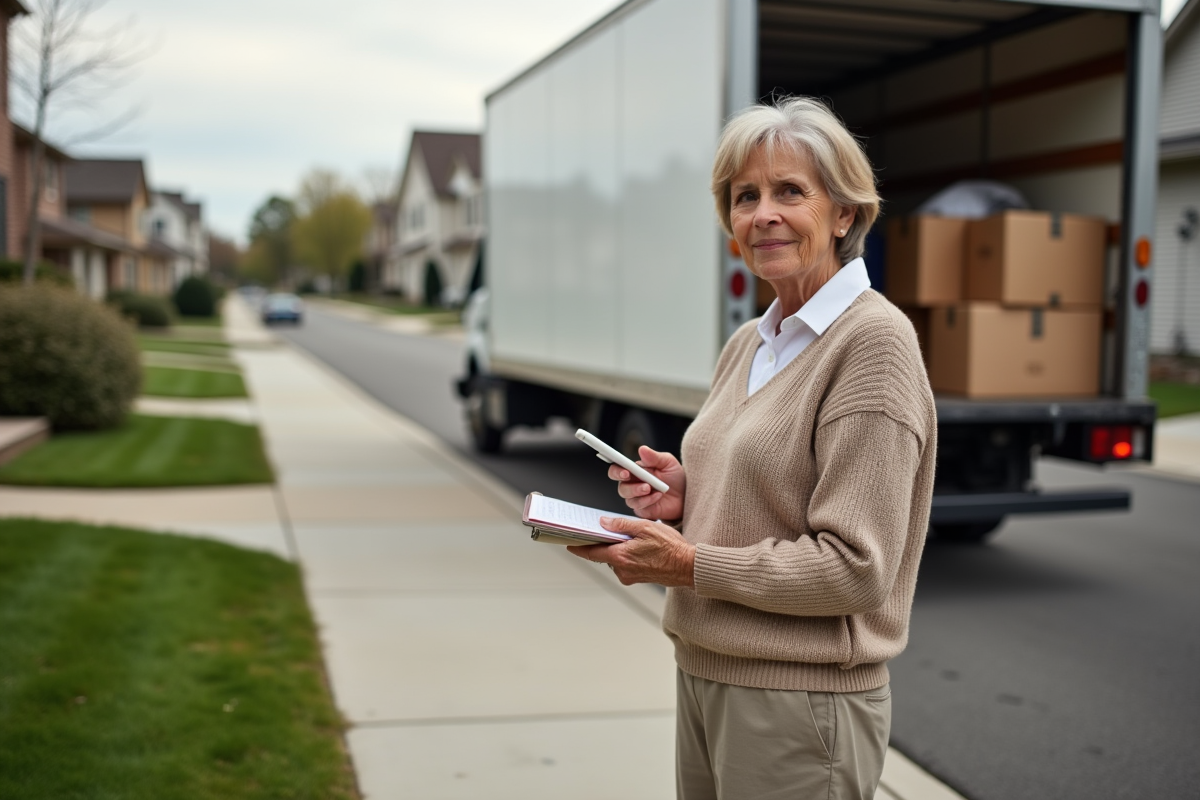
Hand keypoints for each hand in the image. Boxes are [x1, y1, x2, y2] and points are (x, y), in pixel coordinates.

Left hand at [567, 516, 694, 586]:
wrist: (688, 567)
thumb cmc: (671, 548)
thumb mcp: (645, 527)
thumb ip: (621, 524)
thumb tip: (604, 523)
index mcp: (620, 557)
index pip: (591, 553)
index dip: (578, 548)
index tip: (569, 544)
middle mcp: (622, 570)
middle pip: (604, 555)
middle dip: (606, 542)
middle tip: (609, 529)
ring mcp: (630, 576)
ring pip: (616, 559)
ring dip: (619, 548)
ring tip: (634, 537)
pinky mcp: (638, 578)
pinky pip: (626, 564)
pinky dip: (628, 555)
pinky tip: (640, 547)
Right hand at [609, 446, 685, 520]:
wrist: (686, 496)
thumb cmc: (676, 478)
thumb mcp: (668, 463)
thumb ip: (654, 457)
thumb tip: (641, 449)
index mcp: (635, 471)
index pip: (617, 470)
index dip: (617, 471)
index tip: (625, 472)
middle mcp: (633, 485)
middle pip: (621, 487)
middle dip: (630, 486)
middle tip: (643, 484)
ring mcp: (637, 498)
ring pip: (628, 498)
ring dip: (639, 493)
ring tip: (651, 489)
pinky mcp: (643, 510)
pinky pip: (639, 508)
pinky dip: (648, 501)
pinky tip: (658, 496)